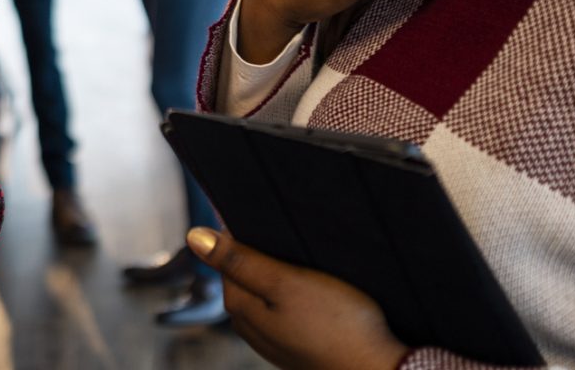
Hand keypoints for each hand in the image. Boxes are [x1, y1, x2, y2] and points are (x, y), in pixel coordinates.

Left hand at [189, 227, 409, 369]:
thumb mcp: (285, 283)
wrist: (380, 368)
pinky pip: (287, 311)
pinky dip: (296, 296)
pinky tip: (319, 290)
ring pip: (267, 294)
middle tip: (293, 240)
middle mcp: (249, 327)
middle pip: (245, 275)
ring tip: (310, 262)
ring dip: (281, 274)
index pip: (226, 257)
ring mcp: (273, 340)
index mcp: (240, 306)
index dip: (244, 234)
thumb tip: (194, 236)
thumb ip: (240, 260)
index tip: (268, 220)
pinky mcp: (297, 346)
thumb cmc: (337, 325)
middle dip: (262, 254)